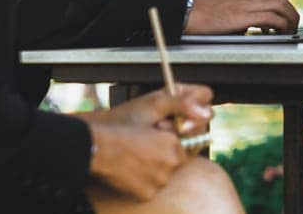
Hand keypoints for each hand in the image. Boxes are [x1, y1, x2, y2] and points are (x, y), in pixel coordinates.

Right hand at [82, 86, 211, 200]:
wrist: (96, 148)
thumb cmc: (122, 128)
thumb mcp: (153, 110)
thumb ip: (182, 108)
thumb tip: (206, 113)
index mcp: (174, 144)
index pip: (185, 149)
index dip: (170, 146)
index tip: (156, 144)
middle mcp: (170, 163)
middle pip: (173, 165)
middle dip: (162, 160)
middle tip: (141, 152)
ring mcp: (159, 180)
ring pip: (161, 178)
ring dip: (151, 172)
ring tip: (132, 160)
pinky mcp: (146, 194)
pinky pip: (148, 190)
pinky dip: (140, 185)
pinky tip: (128, 173)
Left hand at [102, 84, 214, 134]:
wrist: (111, 137)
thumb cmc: (129, 117)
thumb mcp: (156, 106)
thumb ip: (182, 105)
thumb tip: (205, 113)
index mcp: (181, 93)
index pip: (206, 96)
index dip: (200, 106)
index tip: (185, 118)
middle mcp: (184, 108)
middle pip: (204, 117)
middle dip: (186, 124)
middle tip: (163, 125)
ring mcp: (181, 126)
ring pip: (197, 133)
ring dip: (177, 135)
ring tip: (156, 130)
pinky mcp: (176, 142)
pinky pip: (187, 145)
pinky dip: (173, 145)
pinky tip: (158, 141)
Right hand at [185, 0, 299, 33]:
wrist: (179, 12)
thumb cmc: (188, 14)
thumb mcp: (210, 6)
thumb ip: (225, 11)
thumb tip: (238, 26)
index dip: (276, 9)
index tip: (279, 22)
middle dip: (289, 14)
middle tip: (291, 28)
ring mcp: (244, 1)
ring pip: (280, 6)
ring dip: (289, 21)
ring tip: (289, 33)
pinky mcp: (243, 14)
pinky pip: (272, 18)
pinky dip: (279, 27)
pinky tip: (278, 36)